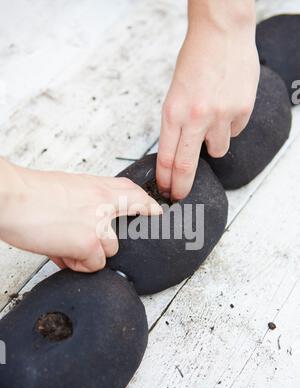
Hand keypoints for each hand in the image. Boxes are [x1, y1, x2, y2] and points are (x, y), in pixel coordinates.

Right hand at [0, 160, 161, 271]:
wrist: (11, 197)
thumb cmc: (29, 194)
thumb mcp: (65, 188)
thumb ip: (83, 204)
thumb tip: (86, 228)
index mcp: (96, 186)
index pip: (132, 191)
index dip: (146, 203)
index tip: (155, 211)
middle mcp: (104, 203)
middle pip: (133, 219)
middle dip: (124, 234)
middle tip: (110, 239)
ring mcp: (100, 224)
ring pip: (111, 250)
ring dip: (90, 254)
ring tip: (65, 247)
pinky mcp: (89, 244)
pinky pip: (93, 265)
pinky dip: (77, 265)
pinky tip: (60, 253)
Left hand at [157, 0, 259, 200]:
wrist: (222, 35)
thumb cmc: (195, 61)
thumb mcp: (174, 94)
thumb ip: (176, 124)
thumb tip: (177, 152)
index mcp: (173, 113)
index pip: (166, 158)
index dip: (165, 180)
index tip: (166, 190)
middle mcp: (196, 118)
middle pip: (186, 167)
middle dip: (181, 186)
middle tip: (179, 195)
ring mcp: (221, 116)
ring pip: (217, 151)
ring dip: (212, 145)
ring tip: (211, 122)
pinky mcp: (241, 112)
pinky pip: (234, 132)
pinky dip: (228, 126)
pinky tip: (226, 106)